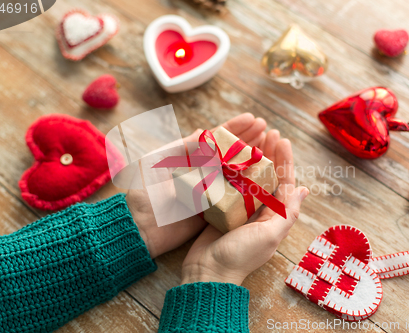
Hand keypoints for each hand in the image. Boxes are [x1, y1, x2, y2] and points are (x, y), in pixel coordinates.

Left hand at [126, 113, 268, 257]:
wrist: (139, 226)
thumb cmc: (144, 191)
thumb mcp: (157, 160)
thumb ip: (181, 146)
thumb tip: (205, 132)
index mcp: (188, 156)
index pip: (216, 138)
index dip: (234, 128)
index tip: (252, 119)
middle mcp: (202, 171)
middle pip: (230, 152)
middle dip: (248, 139)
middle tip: (266, 130)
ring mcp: (209, 190)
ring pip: (236, 172)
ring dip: (253, 159)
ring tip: (270, 147)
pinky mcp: (213, 210)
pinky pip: (234, 195)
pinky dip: (249, 185)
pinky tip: (264, 176)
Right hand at [181, 130, 308, 284]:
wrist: (208, 272)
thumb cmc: (241, 255)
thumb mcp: (270, 235)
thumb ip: (287, 212)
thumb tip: (305, 189)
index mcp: (274, 216)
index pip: (284, 182)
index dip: (285, 160)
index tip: (282, 139)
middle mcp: (259, 211)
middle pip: (267, 176)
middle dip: (270, 154)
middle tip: (268, 132)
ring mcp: (240, 210)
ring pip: (248, 178)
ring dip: (251, 158)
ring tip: (251, 138)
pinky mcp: (222, 210)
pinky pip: (229, 185)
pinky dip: (231, 170)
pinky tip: (229, 155)